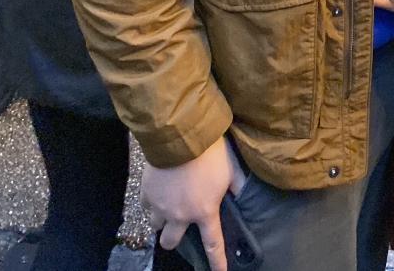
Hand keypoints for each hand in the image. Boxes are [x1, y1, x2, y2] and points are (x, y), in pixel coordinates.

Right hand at [141, 135, 242, 270]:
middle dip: (172, 239)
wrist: (181, 135)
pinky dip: (151, 202)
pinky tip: (158, 190)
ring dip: (161, 219)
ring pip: (155, 226)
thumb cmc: (212, 153)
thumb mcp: (232, 169)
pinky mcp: (146, 193)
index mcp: (204, 212)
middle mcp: (180, 216)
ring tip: (167, 205)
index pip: (213, 245)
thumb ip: (239, 187)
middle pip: (170, 243)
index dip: (216, 263)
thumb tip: (247, 197)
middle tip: (178, 225)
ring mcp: (160, 206)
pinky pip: (145, 206)